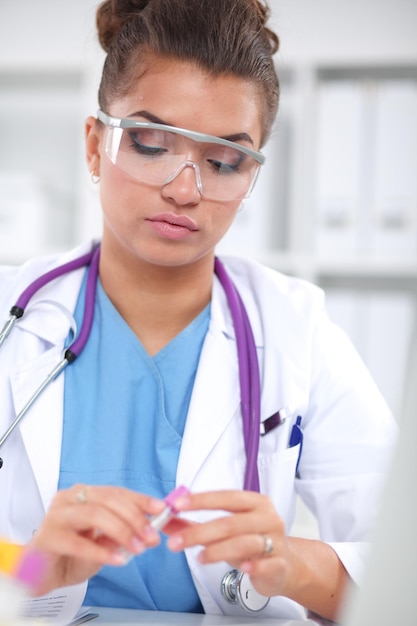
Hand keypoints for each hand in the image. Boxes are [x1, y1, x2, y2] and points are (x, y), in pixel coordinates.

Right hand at [28, 484, 165, 594]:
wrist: (40, 574)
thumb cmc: (71, 554)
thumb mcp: (104, 542)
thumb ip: (124, 533)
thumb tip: (151, 530)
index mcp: (84, 494)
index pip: (116, 492)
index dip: (140, 500)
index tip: (162, 509)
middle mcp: (70, 498)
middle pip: (108, 500)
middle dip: (134, 518)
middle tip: (151, 536)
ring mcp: (57, 515)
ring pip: (94, 514)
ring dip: (121, 531)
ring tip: (137, 548)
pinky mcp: (47, 537)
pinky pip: (78, 542)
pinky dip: (100, 552)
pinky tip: (117, 560)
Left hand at [165, 489, 291, 598]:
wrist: (285, 566)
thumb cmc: (252, 542)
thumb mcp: (226, 529)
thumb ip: (195, 524)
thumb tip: (165, 518)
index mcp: (255, 502)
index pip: (225, 497)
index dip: (200, 501)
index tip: (177, 505)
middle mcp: (266, 518)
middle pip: (229, 523)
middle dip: (199, 532)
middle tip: (175, 541)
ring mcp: (275, 541)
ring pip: (244, 543)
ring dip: (217, 550)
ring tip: (198, 557)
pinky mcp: (280, 564)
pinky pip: (266, 564)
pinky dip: (254, 565)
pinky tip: (242, 568)